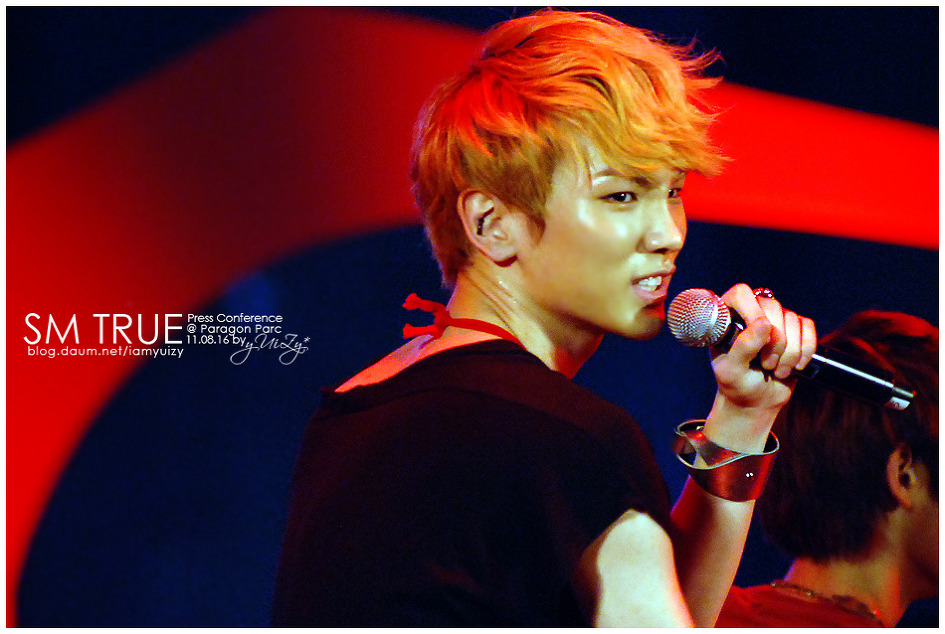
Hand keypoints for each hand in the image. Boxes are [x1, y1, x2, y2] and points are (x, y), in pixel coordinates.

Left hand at [704, 284, 816, 448]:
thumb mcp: (732, 370)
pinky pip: (809, 328)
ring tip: (775, 369)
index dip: (752, 312)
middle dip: (774, 341)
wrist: (756, 401)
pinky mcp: (795, 331)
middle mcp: (751, 313)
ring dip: (789, 351)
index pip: (741, 294)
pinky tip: (794, 366)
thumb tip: (763, 323)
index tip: (756, 339)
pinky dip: (805, 350)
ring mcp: (775, 320)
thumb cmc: (736, 384)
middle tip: (765, 364)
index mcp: (728, 318)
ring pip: (793, 319)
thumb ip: (743, 347)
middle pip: (772, 306)